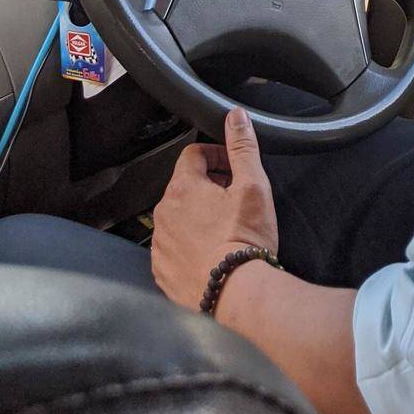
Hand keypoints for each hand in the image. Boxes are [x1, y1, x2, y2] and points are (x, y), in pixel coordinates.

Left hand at [151, 107, 278, 310]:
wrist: (236, 296)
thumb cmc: (244, 242)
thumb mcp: (253, 186)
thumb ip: (242, 147)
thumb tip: (236, 117)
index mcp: (183, 187)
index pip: (194, 154)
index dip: (217, 156)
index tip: (233, 167)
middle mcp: (164, 213)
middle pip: (185, 186)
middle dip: (209, 186)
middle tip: (235, 198)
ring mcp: (160, 244)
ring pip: (179, 218)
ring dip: (198, 217)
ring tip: (226, 228)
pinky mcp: (162, 271)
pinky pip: (174, 248)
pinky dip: (190, 245)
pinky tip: (213, 253)